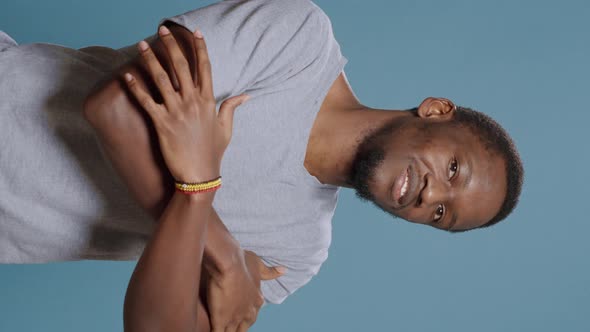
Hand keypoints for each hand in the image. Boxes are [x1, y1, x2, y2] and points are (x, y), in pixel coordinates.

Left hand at [124, 26, 249, 182]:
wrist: (199, 176)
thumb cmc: (212, 153)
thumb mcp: (226, 129)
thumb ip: (232, 108)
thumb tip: (245, 95)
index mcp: (209, 102)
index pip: (204, 68)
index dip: (200, 48)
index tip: (195, 33)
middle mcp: (192, 103)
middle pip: (181, 67)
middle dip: (171, 45)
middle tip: (162, 30)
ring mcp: (176, 112)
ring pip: (161, 79)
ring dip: (150, 59)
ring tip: (141, 45)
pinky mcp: (161, 123)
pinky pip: (146, 101)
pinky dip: (136, 87)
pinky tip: (127, 75)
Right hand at [204, 250, 285, 331]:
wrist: (230, 263)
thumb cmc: (243, 262)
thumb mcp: (258, 265)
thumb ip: (269, 272)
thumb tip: (283, 270)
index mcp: (256, 300)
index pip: (252, 316)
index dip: (245, 319)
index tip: (240, 319)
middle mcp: (247, 311)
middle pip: (243, 328)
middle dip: (237, 329)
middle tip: (231, 328)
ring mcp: (234, 317)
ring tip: (222, 330)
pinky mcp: (221, 319)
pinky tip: (210, 331)